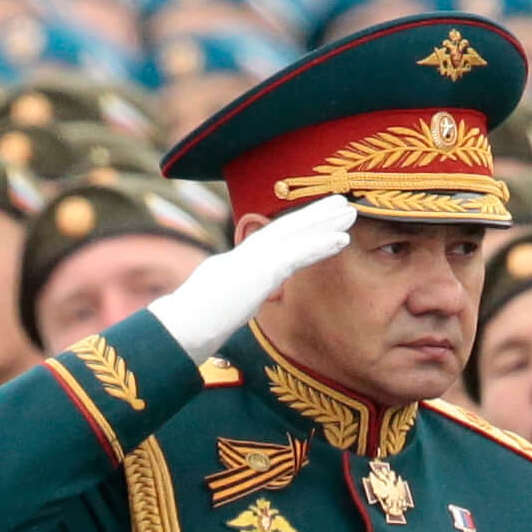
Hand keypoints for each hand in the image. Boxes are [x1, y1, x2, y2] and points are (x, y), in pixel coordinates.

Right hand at [151, 193, 357, 361]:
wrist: (181, 328)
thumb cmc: (192, 325)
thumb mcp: (216, 306)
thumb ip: (231, 297)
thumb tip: (236, 303)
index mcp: (236, 262)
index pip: (272, 241)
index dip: (296, 228)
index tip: (317, 220)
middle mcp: (245, 255)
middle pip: (286, 229)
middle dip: (315, 215)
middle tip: (342, 204)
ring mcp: (253, 260)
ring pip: (295, 234)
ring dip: (324, 222)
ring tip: (350, 212)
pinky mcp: (261, 271)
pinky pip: (297, 253)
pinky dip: (320, 244)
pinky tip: (342, 239)